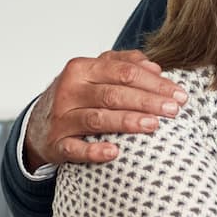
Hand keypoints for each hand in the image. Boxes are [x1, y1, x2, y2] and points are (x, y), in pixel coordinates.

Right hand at [23, 50, 187, 172]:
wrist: (37, 126)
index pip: (123, 72)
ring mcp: (61, 118)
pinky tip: (114, 152)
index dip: (154, 82)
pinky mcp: (56, 144)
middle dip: (147, 101)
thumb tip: (155, 66)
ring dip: (127, 122)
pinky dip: (94, 151)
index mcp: (81, 68)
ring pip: (97, 118)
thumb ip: (124, 63)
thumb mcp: (95, 74)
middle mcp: (69, 90)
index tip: (179, 93)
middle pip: (113, 94)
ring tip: (154, 125)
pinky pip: (75, 149)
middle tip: (174, 110)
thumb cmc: (77, 96)